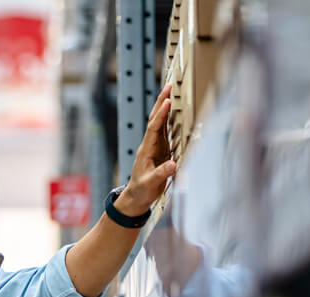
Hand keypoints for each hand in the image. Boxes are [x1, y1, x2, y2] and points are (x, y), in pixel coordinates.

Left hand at [116, 82, 175, 215]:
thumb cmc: (142, 190)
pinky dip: (168, 118)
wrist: (136, 196)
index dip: (161, 115)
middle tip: (168, 86)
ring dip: (164, 107)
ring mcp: (154, 146)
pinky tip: (173, 110)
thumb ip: (161, 174)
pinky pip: (164, 130)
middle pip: (154, 119)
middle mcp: (149, 145)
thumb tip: (173, 165)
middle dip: (160, 102)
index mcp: (146, 150)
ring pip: (159, 122)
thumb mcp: (151, 184)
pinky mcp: (160, 150)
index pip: (153, 128)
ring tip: (170, 91)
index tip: (167, 101)